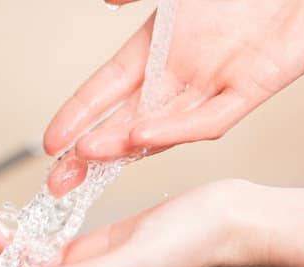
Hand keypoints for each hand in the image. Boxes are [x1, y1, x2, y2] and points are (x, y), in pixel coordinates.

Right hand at [45, 0, 303, 196]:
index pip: (106, 90)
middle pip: (124, 121)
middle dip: (89, 152)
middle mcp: (179, 75)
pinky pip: (208, 119)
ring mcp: (212, 86)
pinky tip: (141, 138)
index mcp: (156, 51)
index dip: (76, 116)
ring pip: (160, 127)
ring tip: (89, 156)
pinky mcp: (251, 89)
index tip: (52, 142)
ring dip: (122, 145)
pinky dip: (174, 130)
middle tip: (60, 178)